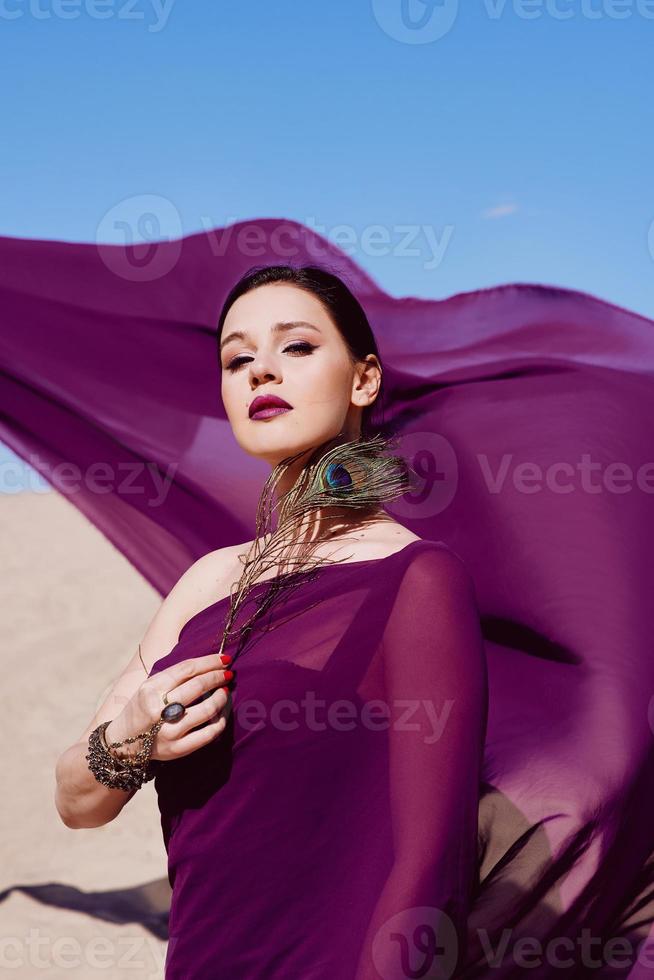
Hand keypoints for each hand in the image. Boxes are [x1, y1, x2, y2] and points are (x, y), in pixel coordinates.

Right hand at [105, 653, 233, 761]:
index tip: (224, 659)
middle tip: (228, 674)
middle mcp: (159, 710)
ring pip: (206, 709)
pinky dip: (220, 721)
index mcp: (151, 689)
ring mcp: (169, 731)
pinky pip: (208, 733)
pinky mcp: (178, 749)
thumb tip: (209, 663)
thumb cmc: (143, 707)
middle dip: (218, 677)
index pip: (187, 669)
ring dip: (222, 697)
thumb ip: (175, 675)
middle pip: (198, 686)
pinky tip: (222, 714)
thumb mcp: (150, 686)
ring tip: (225, 691)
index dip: (209, 662)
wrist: (123, 741)